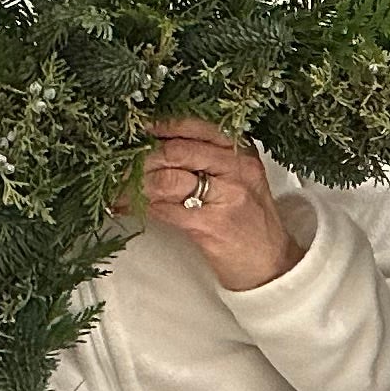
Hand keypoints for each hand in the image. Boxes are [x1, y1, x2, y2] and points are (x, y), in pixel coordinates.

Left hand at [134, 117, 305, 291]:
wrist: (272, 265)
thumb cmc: (251, 224)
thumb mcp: (240, 181)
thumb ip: (209, 160)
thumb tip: (157, 146)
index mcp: (243, 153)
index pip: (198, 126)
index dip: (162, 125)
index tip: (139, 127)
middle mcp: (238, 169)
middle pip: (177, 150)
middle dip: (141, 156)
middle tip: (120, 161)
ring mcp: (227, 195)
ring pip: (167, 178)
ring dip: (135, 183)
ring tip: (117, 186)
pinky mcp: (212, 224)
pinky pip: (164, 208)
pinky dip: (139, 206)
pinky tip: (125, 206)